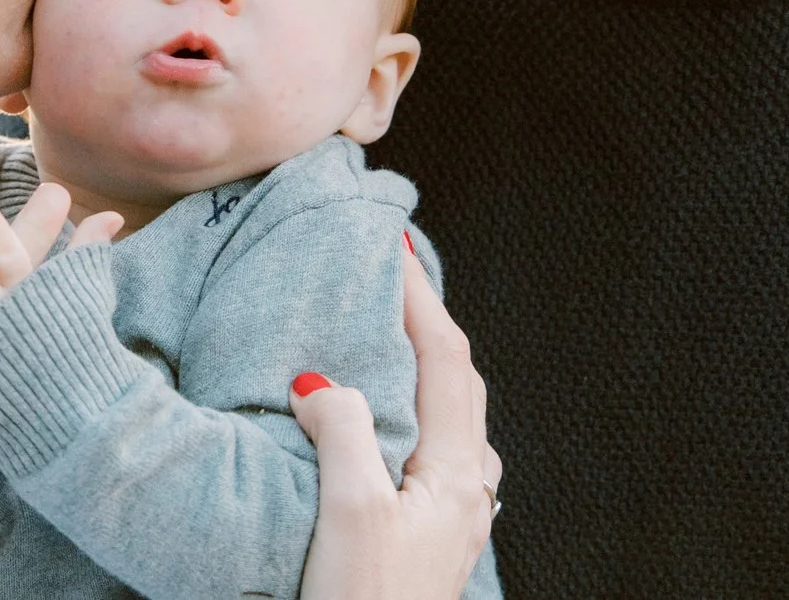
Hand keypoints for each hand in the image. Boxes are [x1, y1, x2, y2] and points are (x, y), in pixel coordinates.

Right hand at [292, 244, 500, 599]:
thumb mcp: (350, 511)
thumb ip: (343, 429)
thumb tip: (322, 378)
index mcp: (454, 472)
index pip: (445, 358)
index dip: (421, 297)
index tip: (394, 248)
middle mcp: (466, 489)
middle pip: (458, 380)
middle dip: (427, 321)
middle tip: (393, 276)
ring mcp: (453, 517)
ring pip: (451, 417)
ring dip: (424, 366)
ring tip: (390, 339)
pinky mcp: (431, 540)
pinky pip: (434, 451)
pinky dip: (413, 411)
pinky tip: (390, 425)